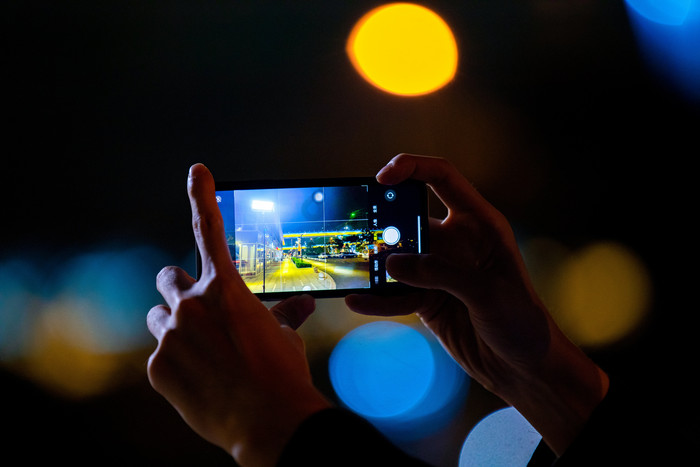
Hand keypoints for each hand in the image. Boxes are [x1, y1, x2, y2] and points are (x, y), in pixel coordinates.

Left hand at [146, 164, 329, 466]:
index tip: (197, 170)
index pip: (210, 229)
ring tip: (201, 353)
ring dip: (174, 326)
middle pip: (167, 278)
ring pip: (158, 318)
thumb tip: (303, 305)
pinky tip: (200, 381)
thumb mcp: (285, 336)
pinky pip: (160, 355)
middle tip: (197, 310)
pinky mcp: (157, 367)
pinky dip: (176, 363)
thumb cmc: (281, 373)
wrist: (269, 421)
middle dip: (180, 289)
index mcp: (225, 288)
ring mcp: (170, 336)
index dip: (203, 194)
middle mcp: (191, 304)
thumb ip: (285, 312)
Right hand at [346, 154, 607, 454]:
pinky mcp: (426, 298)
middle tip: (360, 231)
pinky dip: (377, 298)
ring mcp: (438, 270)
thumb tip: (392, 264)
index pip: (443, 178)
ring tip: (352, 269)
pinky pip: (395, 293)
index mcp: (479, 224)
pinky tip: (358, 301)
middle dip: (382, 221)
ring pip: (397, 257)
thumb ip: (440, 274)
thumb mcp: (487, 292)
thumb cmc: (521, 321)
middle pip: (409, 217)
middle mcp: (456, 241)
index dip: (412, 168)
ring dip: (374, 263)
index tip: (383, 177)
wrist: (523, 367)